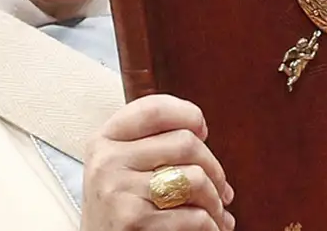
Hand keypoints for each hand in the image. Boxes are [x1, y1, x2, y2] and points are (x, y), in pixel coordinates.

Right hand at [81, 94, 234, 230]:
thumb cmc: (119, 210)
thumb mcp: (120, 168)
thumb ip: (149, 145)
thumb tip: (202, 133)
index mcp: (104, 140)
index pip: (154, 109)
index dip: (188, 114)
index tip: (203, 131)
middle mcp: (107, 161)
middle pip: (185, 142)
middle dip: (215, 168)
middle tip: (222, 188)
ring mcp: (118, 190)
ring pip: (195, 179)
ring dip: (216, 200)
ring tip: (217, 212)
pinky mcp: (133, 220)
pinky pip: (194, 216)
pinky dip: (211, 226)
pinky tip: (209, 229)